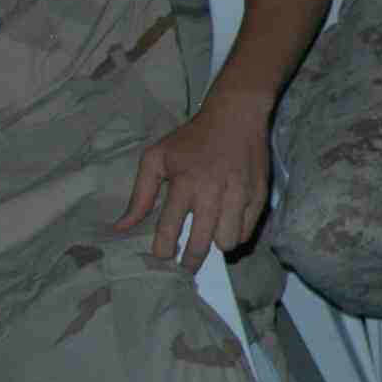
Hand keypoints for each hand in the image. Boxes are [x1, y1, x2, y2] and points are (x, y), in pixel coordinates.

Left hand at [115, 95, 272, 270]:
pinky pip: (248, 230)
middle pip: (201, 243)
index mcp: (185, 182)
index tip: (162, 256)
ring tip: (209, 237)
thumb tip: (121, 228)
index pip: (169, 228)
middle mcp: (213, 191)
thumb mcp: (156, 158)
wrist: (237, 115)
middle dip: (190, 261)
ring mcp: (240, 194)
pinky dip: (236, 233)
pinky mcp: (259, 194)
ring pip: (228, 241)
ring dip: (216, 244)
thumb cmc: (191, 138)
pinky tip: (227, 225)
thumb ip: (139, 195)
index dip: (163, 250)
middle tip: (185, 266)